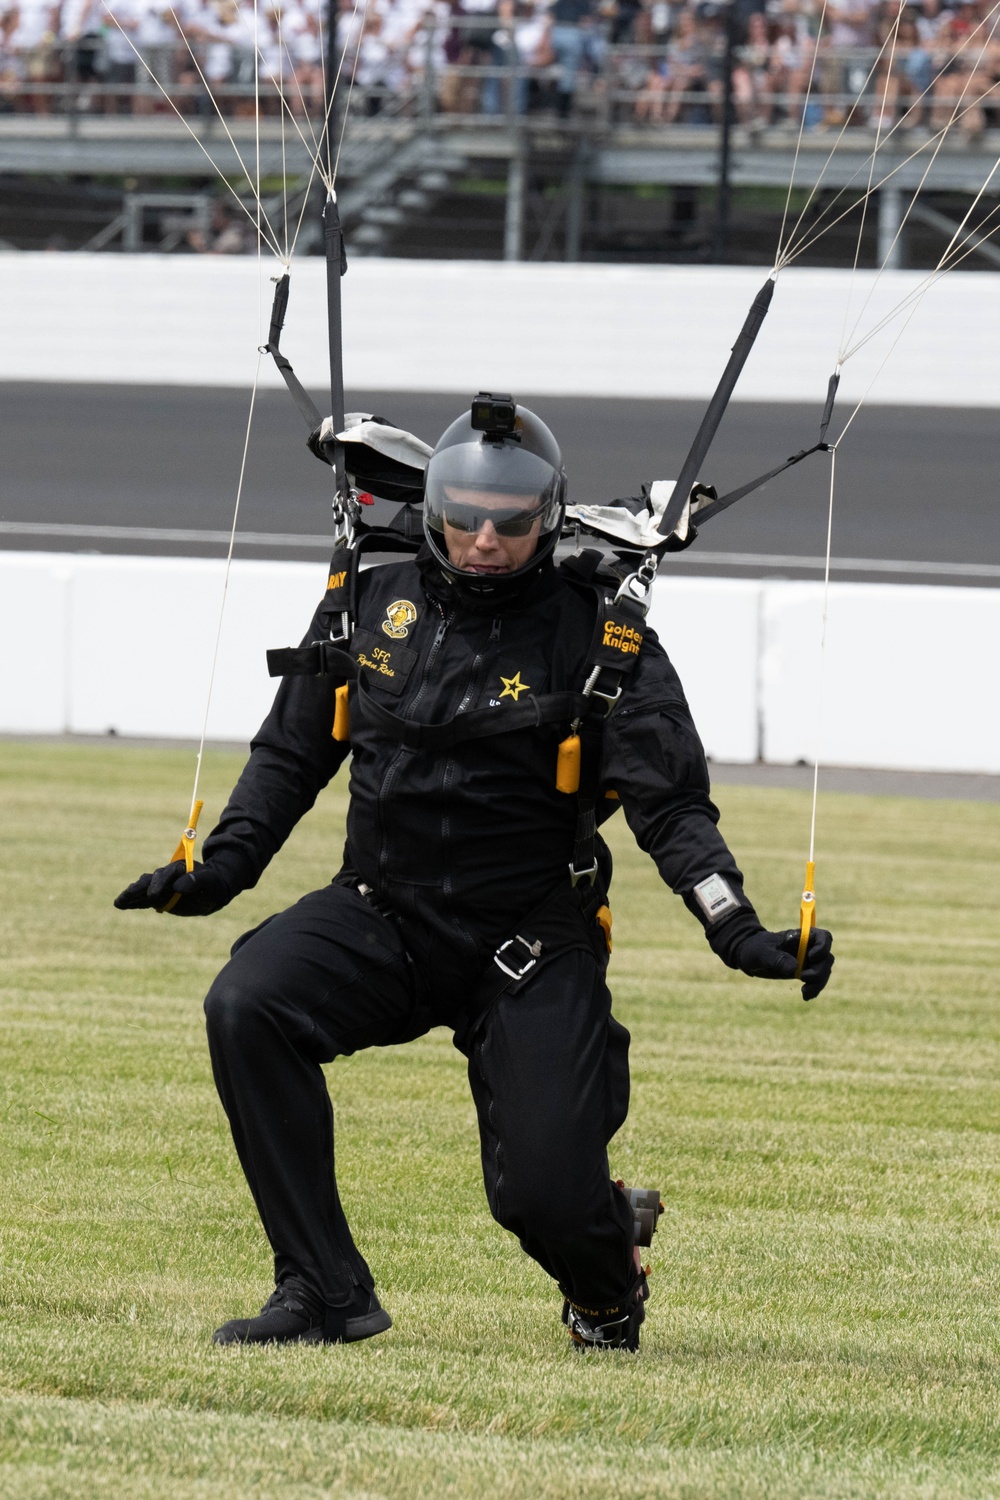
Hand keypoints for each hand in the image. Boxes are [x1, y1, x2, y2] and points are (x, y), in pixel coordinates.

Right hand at [114, 860, 228, 916]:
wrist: (212, 890)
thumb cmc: (214, 884)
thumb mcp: (211, 882)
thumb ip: (197, 881)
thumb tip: (179, 886)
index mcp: (181, 868)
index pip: (169, 873)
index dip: (160, 883)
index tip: (153, 895)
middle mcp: (168, 875)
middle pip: (151, 879)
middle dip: (140, 888)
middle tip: (129, 897)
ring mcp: (161, 885)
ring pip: (144, 887)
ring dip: (132, 894)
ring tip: (119, 902)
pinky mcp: (158, 896)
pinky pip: (143, 898)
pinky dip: (132, 901)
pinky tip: (120, 904)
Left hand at [736, 926, 833, 1001]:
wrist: (749, 955)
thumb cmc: (755, 948)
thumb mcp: (762, 952)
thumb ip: (777, 958)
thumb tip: (795, 969)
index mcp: (800, 936)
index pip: (823, 937)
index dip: (823, 946)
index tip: (812, 957)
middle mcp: (807, 947)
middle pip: (826, 957)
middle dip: (819, 970)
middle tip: (804, 978)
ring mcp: (807, 960)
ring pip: (824, 971)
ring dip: (818, 983)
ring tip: (805, 993)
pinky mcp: (804, 972)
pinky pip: (816, 981)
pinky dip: (814, 989)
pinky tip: (806, 996)